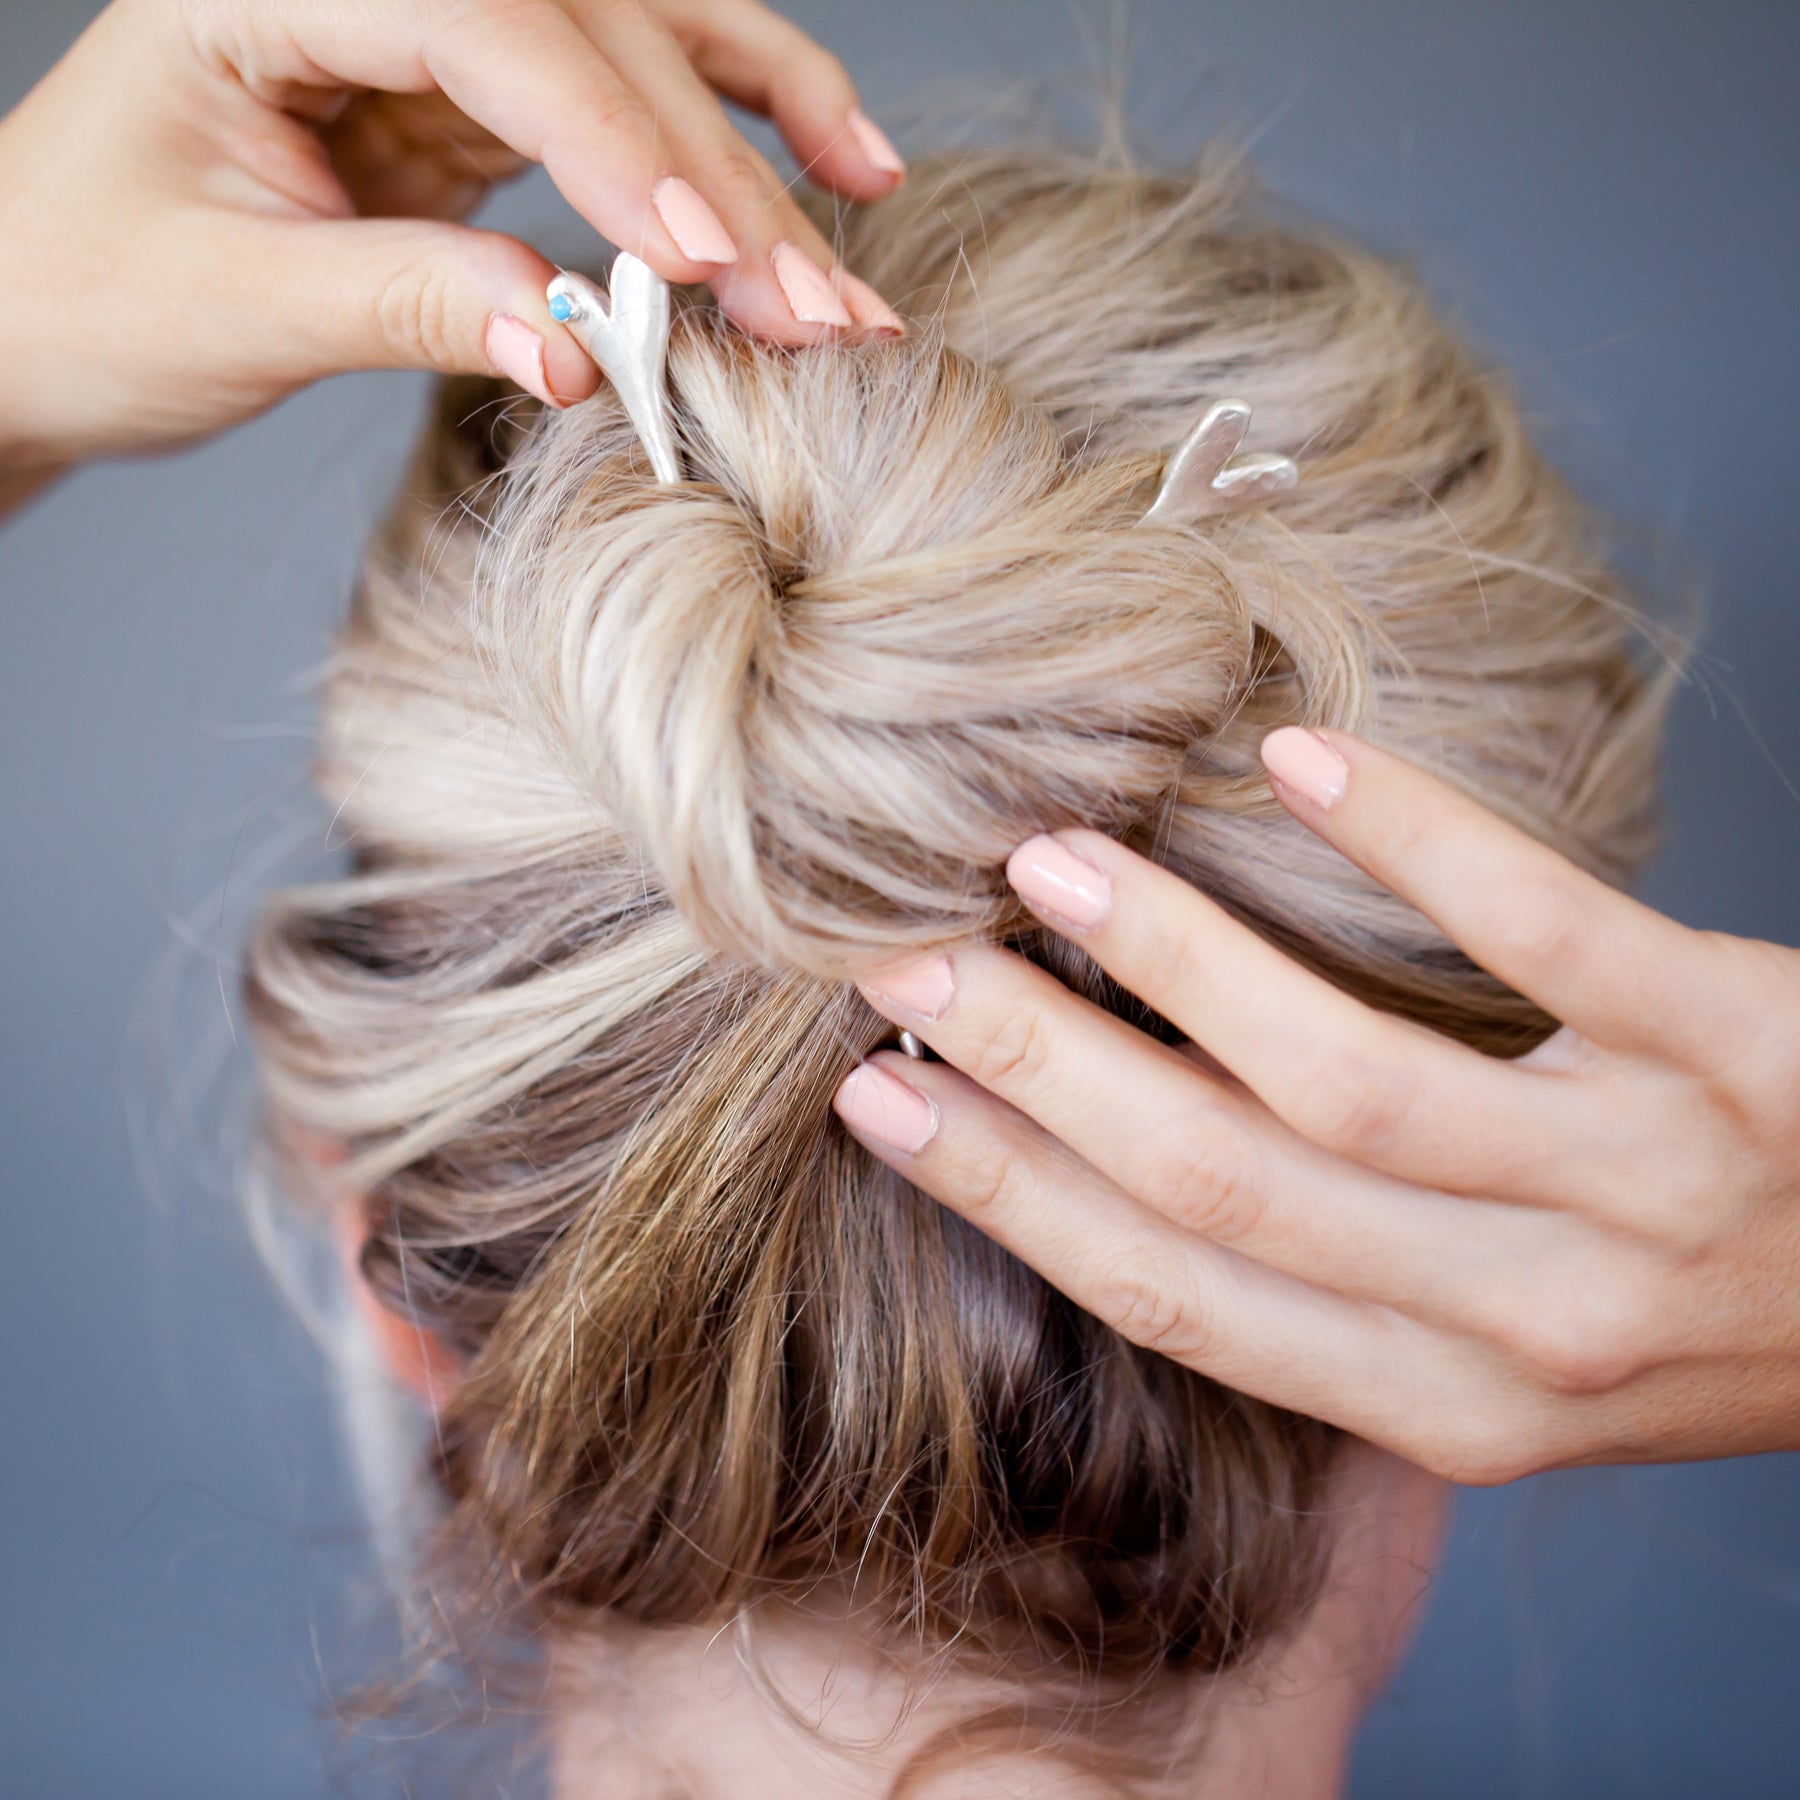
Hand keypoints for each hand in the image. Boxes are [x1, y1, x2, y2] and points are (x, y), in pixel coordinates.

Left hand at [0, 0, 903, 470]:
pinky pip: (627, 97)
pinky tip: (826, 162)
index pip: (484, 22)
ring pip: (638, 40)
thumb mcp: (232, 305)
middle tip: (819, 310)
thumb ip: (411, 307)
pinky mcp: (471, 98)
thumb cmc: (80, 292)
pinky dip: (728, 131)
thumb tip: (581, 355)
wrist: (33, 310)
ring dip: (760, 136)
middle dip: (718, 178)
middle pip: (592, 35)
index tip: (706, 265)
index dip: (612, 141)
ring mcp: (431, 32)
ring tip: (861, 221)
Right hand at [837, 728, 1799, 1484]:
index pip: (1179, 1302)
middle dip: (1038, 1072)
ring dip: (1175, 958)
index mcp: (1456, 1410)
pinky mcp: (1749, 1055)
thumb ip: (1362, 1296)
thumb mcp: (1526, 1361)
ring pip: (1348, 1081)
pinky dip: (1407, 840)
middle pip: (1225, 1191)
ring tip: (1054, 862)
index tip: (882, 1099)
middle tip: (909, 964)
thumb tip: (1134, 1163)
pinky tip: (1294, 756)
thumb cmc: (1719, 1308)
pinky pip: (1549, 937)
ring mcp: (1644, 1191)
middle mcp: (1534, 1328)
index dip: (1010, 1197)